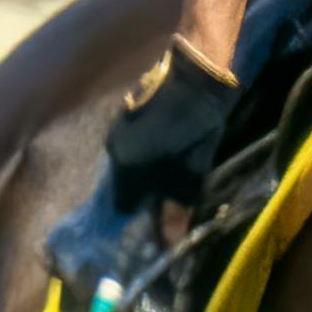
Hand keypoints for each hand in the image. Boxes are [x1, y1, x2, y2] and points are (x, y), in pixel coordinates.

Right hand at [95, 44, 234, 227]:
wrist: (196, 69)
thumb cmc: (197, 121)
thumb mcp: (193, 169)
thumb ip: (178, 205)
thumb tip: (170, 241)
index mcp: (127, 163)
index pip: (122, 204)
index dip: (139, 215)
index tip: (154, 219)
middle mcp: (113, 148)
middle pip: (122, 183)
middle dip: (140, 194)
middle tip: (162, 201)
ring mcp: (116, 128)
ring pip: (125, 163)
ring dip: (141, 173)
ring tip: (164, 176)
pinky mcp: (125, 113)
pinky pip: (128, 146)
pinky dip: (141, 154)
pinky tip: (161, 153)